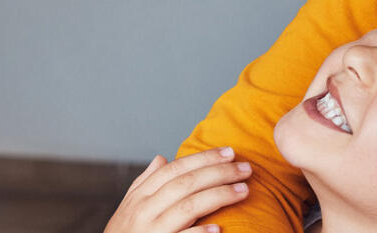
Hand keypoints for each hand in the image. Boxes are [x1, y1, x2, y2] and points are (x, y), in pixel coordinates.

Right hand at [103, 147, 253, 232]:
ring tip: (243, 191)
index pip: (175, 169)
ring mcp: (151, 231)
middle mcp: (144, 211)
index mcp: (140, 196)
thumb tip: (161, 158)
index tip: (230, 152)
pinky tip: (218, 229)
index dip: (203, 158)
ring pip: (188, 207)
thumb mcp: (129, 207)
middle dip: (218, 173)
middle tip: (246, 169)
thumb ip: (145, 182)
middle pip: (186, 184)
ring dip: (218, 196)